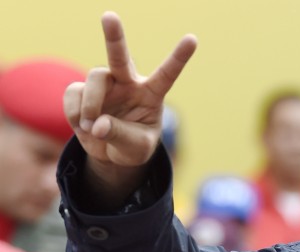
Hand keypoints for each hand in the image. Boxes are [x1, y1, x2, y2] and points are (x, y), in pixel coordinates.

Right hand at [64, 13, 196, 194]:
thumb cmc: (133, 147)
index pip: (166, 74)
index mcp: (150, 94)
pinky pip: (73, 95)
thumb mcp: (136, 148)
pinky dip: (75, 114)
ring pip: (94, 78)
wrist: (111, 153)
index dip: (179, 58)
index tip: (193, 39)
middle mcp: (127, 83)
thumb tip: (96, 125)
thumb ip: (120, 136)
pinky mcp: (80, 90)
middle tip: (109, 16)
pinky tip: (84, 126)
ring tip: (92, 126)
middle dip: (114, 36)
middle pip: (119, 57)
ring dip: (91, 104)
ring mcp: (104, 85)